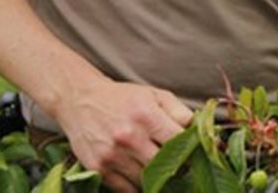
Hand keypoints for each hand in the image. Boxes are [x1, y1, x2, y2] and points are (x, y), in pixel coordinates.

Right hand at [55, 79, 192, 192]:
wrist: (80, 99)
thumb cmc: (121, 98)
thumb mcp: (152, 94)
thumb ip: (178, 111)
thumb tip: (198, 129)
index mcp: (146, 115)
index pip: (178, 143)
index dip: (188, 150)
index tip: (190, 153)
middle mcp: (129, 137)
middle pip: (164, 167)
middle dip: (174, 168)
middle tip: (177, 167)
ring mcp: (112, 155)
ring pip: (146, 182)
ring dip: (155, 179)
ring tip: (158, 171)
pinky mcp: (99, 169)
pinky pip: (127, 190)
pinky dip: (136, 187)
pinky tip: (138, 174)